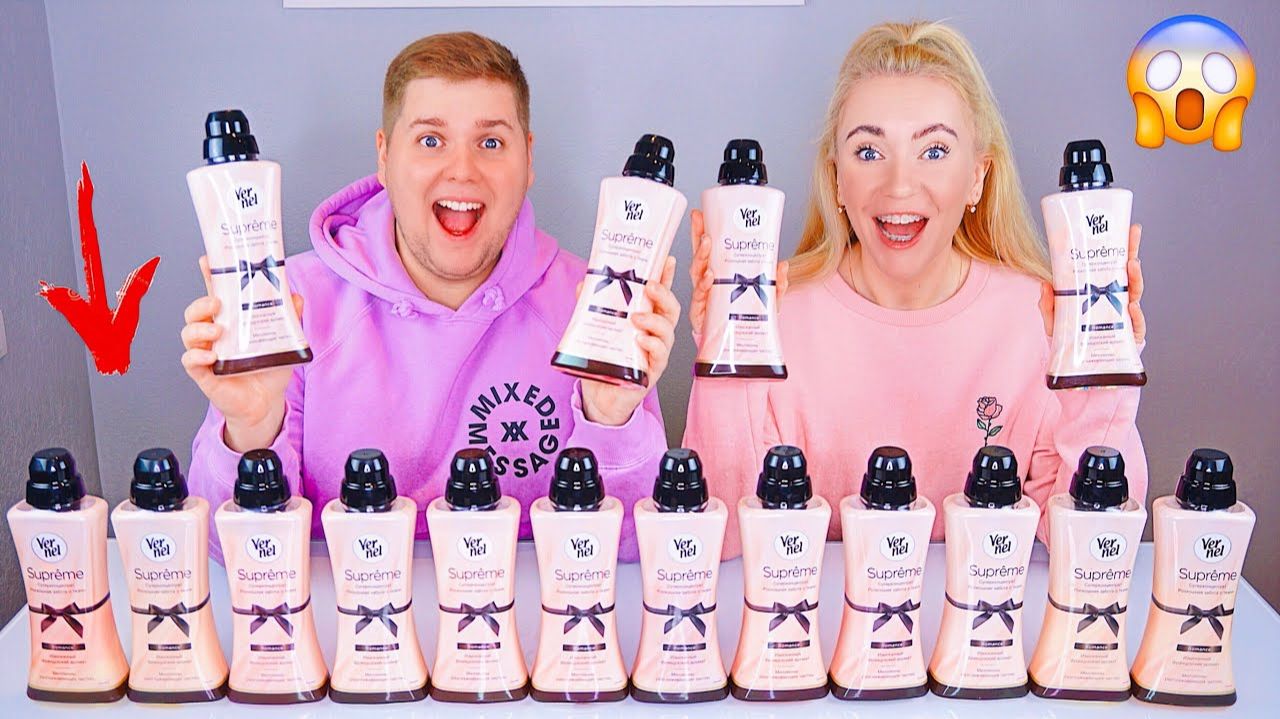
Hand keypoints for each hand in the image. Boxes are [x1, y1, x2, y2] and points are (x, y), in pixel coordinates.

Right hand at [180, 256, 302, 451]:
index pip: (215, 293)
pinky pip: (189, 361)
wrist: (266, 403)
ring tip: (218, 332)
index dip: (209, 276)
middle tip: (217, 304)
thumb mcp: (285, 341)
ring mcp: (206, 352)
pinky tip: (211, 356)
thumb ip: (290, 319)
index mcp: (231, 320)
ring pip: (188, 333)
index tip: (206, 260)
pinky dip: (197, 356)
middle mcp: (214, 334)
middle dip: (201, 303)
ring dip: (199, 329)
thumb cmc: (269, 368)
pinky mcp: (203, 374)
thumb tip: (296, 296)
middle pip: (195, 311)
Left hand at [580, 256, 680, 425]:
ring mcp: (656, 353)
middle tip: (650, 285)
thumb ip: (591, 306)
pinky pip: (660, 357)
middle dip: (664, 294)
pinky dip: (652, 346)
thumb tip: (585, 283)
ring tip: (637, 317)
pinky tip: (641, 340)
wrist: (601, 398)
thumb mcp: (596, 329)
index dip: (666, 277)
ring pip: (667, 331)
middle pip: (670, 310)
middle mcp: (655, 334)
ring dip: (655, 321)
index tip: (667, 260)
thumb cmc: (604, 362)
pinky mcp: (652, 372)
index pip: (659, 295)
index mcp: (646, 320)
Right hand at [688, 208, 788, 339]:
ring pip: (698, 273)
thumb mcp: (766, 301)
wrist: (737, 349)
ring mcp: (703, 297)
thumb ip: (775, 285)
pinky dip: (705, 285)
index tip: (700, 213)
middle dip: (698, 238)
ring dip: (702, 257)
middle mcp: (708, 284)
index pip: (710, 250)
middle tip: (703, 224)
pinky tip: (710, 277)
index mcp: (720, 276)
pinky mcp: (701, 313)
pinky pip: (700, 297)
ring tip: (708, 244)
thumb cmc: (745, 321)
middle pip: (700, 256)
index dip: (703, 231)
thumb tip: (783, 266)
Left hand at [1039, 223, 1145, 344]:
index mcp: (1100, 293)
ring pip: (1134, 294)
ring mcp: (1125, 318)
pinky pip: (1136, 325)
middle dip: (1131, 251)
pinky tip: (1131, 307)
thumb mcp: (1055, 322)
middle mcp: (1115, 301)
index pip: (1110, 267)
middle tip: (1133, 232)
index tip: (1120, 228)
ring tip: (1132, 264)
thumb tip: (1044, 285)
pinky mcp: (1131, 338)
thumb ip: (1048, 306)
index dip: (1117, 248)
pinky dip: (1135, 316)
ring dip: (1135, 278)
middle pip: (1127, 274)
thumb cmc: (1072, 343)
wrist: (1081, 370)